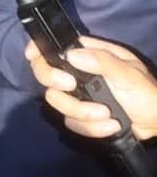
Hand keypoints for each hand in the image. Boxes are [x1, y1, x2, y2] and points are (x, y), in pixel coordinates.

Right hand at [25, 36, 156, 141]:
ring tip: (107, 115)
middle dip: (55, 83)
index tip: (32, 57)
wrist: (156, 122)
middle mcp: (75, 74)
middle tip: (71, 86)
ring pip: (57, 102)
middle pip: (44, 75)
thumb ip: (103, 61)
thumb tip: (72, 55)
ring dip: (82, 112)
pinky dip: (91, 128)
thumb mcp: (129, 72)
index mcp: (87, 56)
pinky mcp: (79, 117)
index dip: (38, 50)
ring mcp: (76, 96)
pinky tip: (110, 126)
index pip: (53, 48)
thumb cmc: (146, 91)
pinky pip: (71, 122)